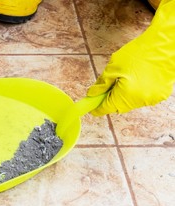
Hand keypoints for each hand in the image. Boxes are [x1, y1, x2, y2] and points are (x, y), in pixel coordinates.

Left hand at [87, 0, 174, 115]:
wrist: (166, 45)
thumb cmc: (140, 53)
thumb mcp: (113, 67)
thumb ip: (102, 83)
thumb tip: (92, 94)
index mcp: (125, 95)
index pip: (106, 108)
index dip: (97, 108)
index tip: (91, 108)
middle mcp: (139, 101)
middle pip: (118, 107)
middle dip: (110, 100)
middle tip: (106, 88)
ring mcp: (151, 99)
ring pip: (130, 103)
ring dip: (123, 96)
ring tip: (125, 79)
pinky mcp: (160, 96)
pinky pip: (142, 98)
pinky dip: (136, 93)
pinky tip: (138, 80)